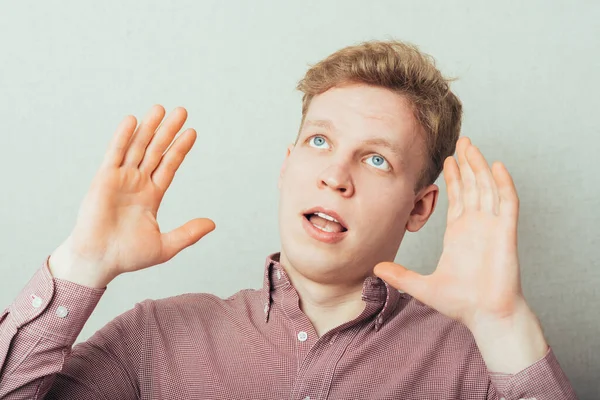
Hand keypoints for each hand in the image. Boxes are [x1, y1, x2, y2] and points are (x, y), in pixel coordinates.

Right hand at [49, 105, 214, 286]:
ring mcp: (121, 179)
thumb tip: (212, 224)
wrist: (100, 261)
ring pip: (138, 147)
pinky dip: (123, 137)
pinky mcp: (104, 179)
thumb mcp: (166, 245)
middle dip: (168, 131)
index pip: (169, 165)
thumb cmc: (128, 255)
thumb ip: (189, 233)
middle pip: (156, 151)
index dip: (180, 149)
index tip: (192, 132)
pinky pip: (115, 153)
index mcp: (152, 195)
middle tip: (182, 111)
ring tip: (160, 108)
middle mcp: (137, 183)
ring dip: (149, 128)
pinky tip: (133, 120)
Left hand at [374, 136, 524, 330]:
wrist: (485, 316)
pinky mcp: (505, 233)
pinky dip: (503, 184)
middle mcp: (477, 226)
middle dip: (467, 164)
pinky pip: (506, 203)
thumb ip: (400, 275)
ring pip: (487, 188)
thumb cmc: (461, 302)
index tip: (447, 160)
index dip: (454, 178)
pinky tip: (496, 166)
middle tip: (461, 141)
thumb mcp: (421, 286)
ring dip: (480, 166)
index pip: (458, 198)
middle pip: (473, 186)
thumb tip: (375, 268)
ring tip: (471, 146)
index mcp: (460, 234)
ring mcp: (492, 227)